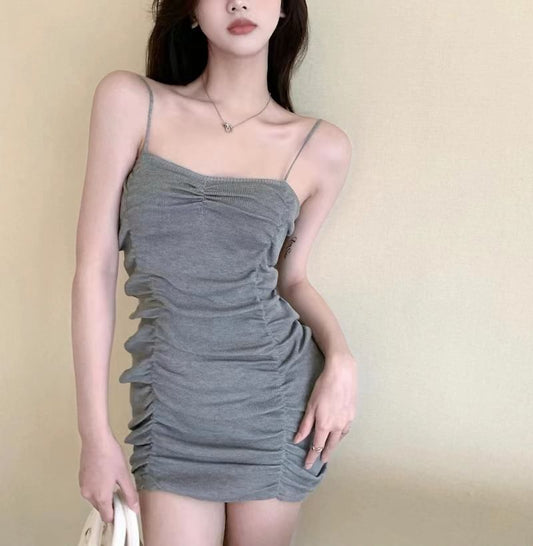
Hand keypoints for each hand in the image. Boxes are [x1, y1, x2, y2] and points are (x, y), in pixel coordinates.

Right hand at [78, 431, 139, 521]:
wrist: (96, 440)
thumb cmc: (109, 455)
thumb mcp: (124, 475)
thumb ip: (130, 494)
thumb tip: (135, 507)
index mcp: (100, 496)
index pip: (107, 517)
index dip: (117, 515)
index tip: (124, 508)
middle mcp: (89, 494)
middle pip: (101, 508)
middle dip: (111, 504)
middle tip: (122, 491)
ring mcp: (83, 487)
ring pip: (95, 499)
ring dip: (104, 495)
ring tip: (114, 480)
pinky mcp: (81, 479)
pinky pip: (90, 490)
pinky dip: (98, 488)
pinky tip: (106, 475)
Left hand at [292, 353, 357, 467]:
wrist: (342, 373)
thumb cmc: (323, 387)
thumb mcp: (310, 406)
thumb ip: (305, 425)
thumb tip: (297, 440)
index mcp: (325, 425)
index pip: (317, 447)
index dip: (311, 457)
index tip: (308, 466)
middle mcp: (337, 426)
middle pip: (330, 445)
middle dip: (324, 454)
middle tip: (321, 462)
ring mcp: (346, 420)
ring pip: (339, 438)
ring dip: (334, 445)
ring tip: (329, 450)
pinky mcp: (352, 414)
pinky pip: (346, 430)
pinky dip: (341, 435)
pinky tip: (339, 434)